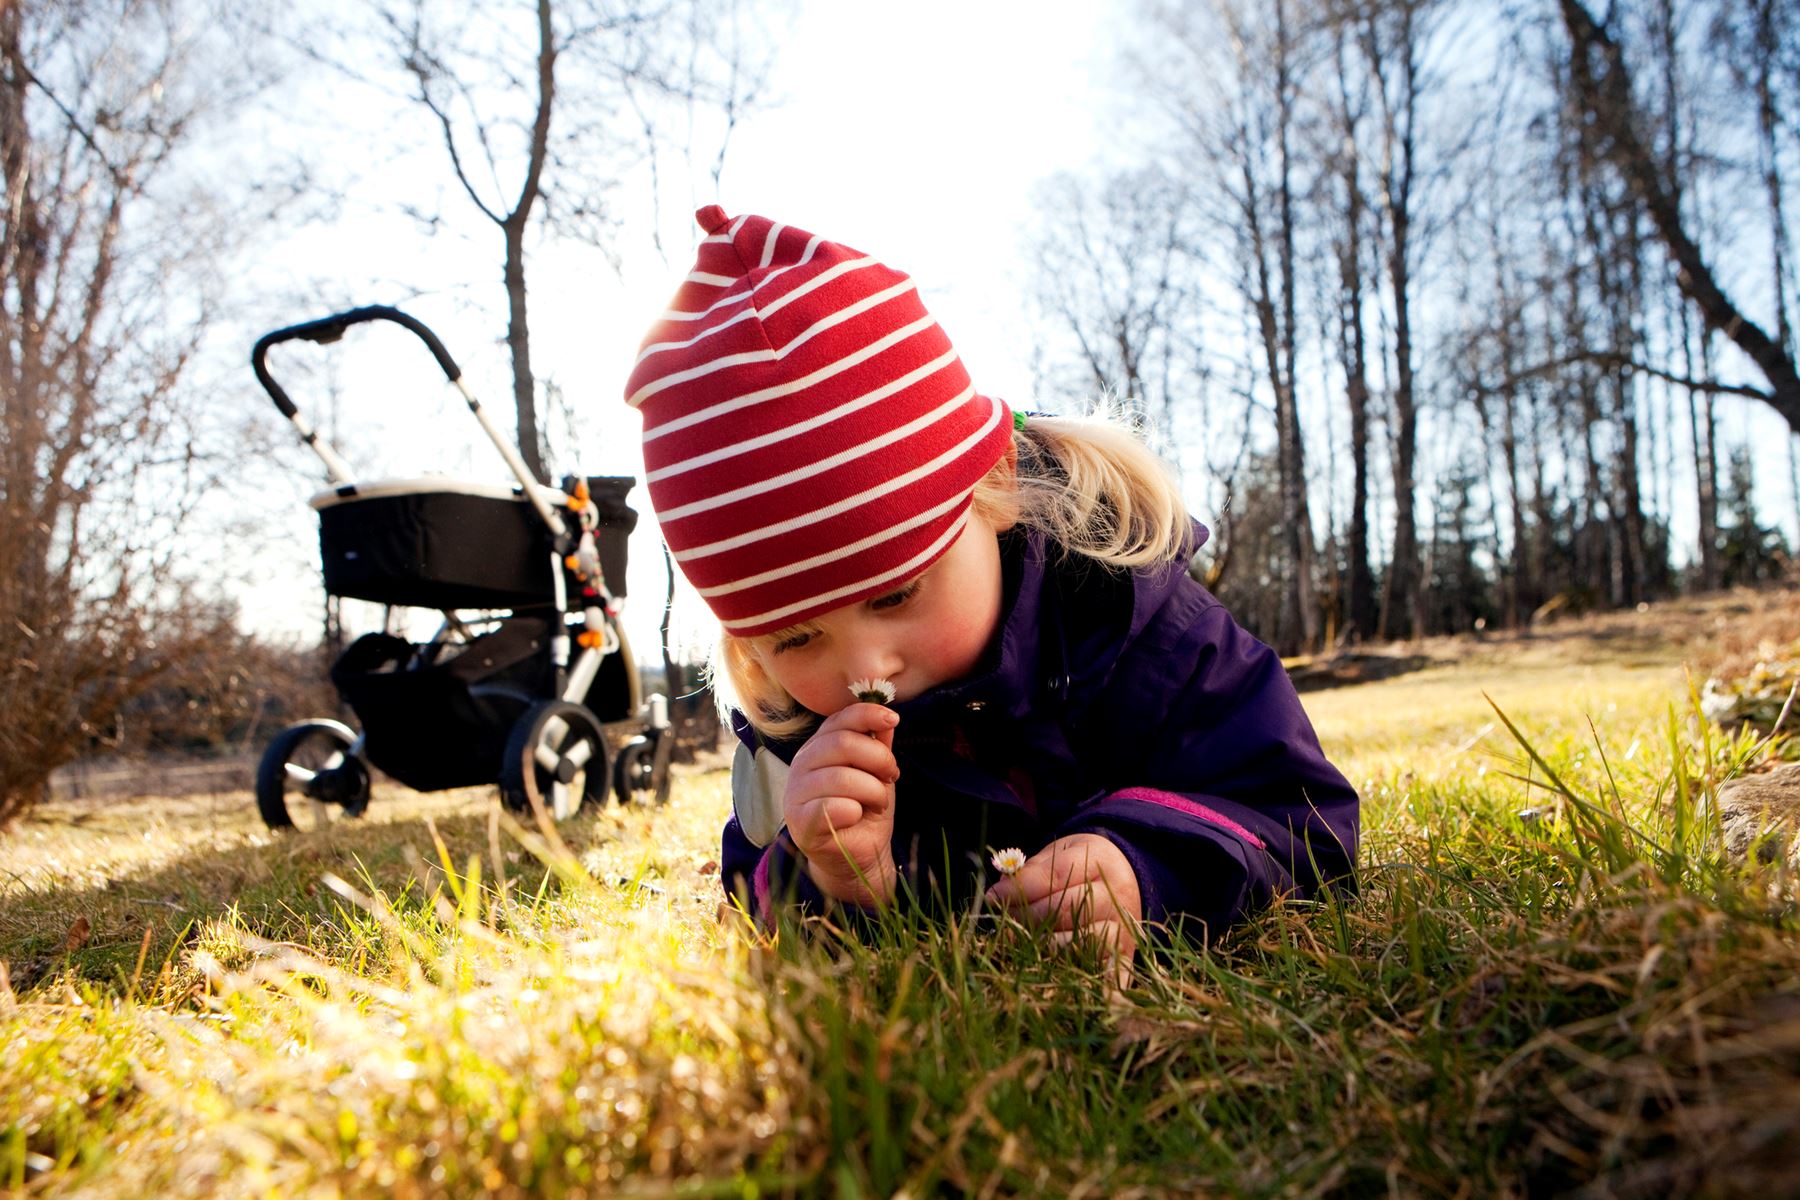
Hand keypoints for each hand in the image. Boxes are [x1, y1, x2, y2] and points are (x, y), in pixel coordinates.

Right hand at [783, 702, 900, 906]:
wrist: (857, 855)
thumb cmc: (865, 809)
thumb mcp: (876, 773)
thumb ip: (878, 745)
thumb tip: (888, 717)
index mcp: (819, 746)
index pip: (839, 718)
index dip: (868, 714)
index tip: (893, 719)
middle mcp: (802, 763)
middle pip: (843, 743)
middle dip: (879, 759)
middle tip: (892, 776)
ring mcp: (796, 791)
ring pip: (841, 777)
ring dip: (873, 791)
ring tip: (878, 803)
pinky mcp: (797, 820)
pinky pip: (830, 806)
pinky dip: (853, 810)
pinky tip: (857, 816)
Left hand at [987, 834, 1142, 977]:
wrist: (1127, 883)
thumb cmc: (1081, 869)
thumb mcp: (1059, 855)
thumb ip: (1031, 872)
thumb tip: (998, 894)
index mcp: (1101, 862)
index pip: (1057, 874)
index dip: (1021, 888)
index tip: (993, 897)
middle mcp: (1118, 897)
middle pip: (1067, 910)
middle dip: (1027, 916)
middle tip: (1006, 921)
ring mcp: (1123, 931)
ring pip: (1081, 943)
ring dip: (1044, 946)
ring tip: (1022, 941)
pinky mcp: (1125, 960)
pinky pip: (1103, 976)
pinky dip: (1078, 978)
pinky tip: (1052, 974)